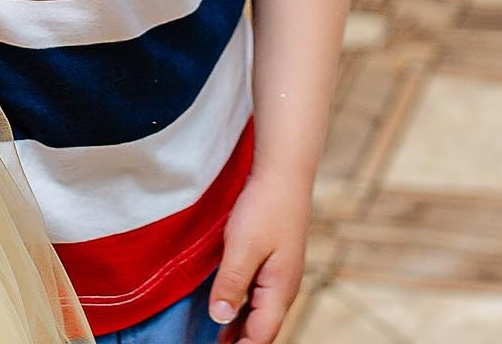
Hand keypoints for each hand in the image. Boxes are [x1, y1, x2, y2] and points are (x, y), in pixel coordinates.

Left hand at [209, 167, 313, 342]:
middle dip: (241, 342)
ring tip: (218, 341)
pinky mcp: (273, 263)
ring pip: (261, 314)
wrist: (283, 174)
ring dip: (241, 329)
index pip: (261, 335)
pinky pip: (258, 297)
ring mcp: (280, 276)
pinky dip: (243, 310)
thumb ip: (231, 285)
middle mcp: (283, 288)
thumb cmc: (265, 208)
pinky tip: (228, 312)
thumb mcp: (242, 248)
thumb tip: (221, 319)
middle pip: (263, 328)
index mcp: (280, 290)